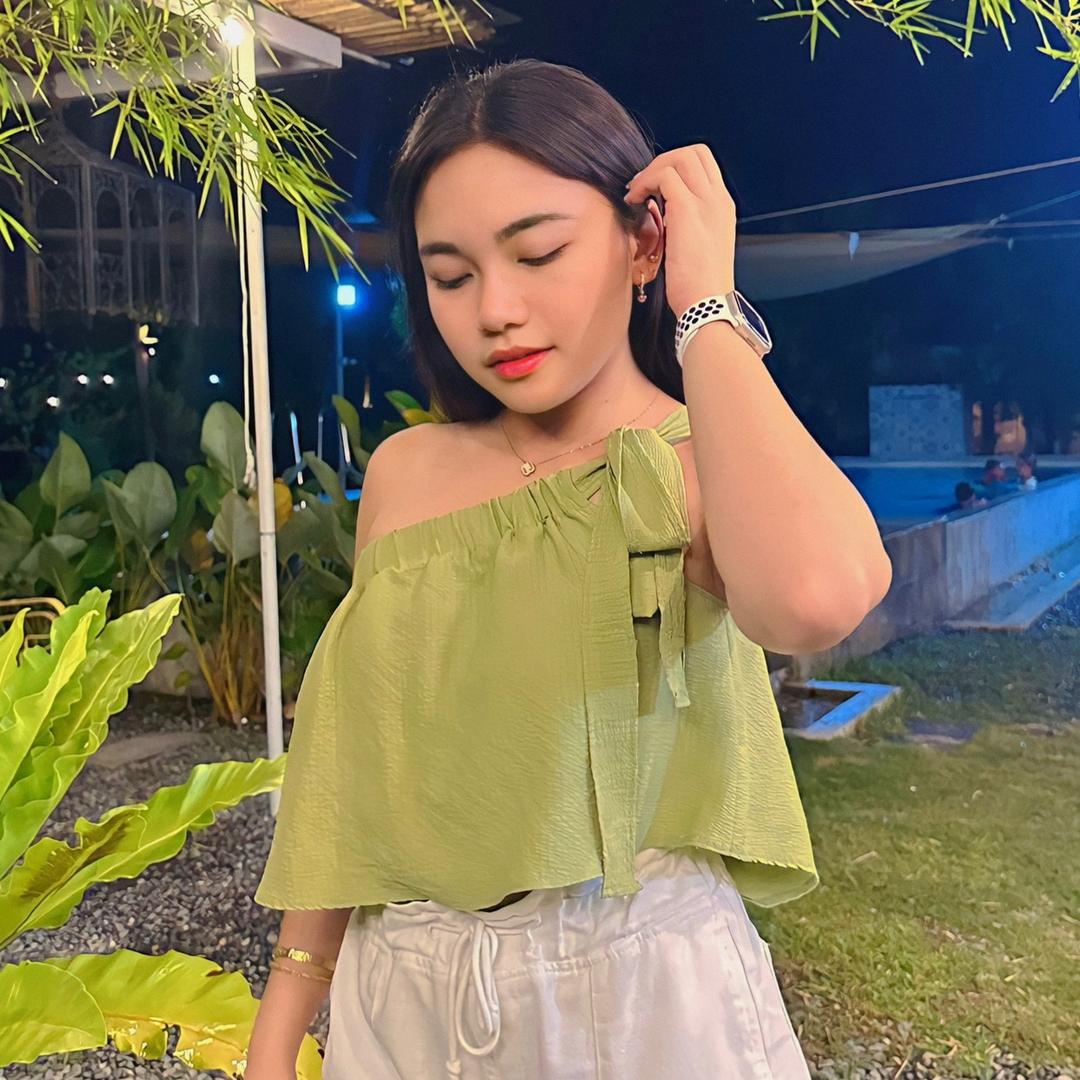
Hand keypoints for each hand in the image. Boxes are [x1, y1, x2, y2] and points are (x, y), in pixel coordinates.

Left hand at [623, 144, 737, 318]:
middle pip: (694, 152)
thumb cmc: (698, 288)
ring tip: (636, 194)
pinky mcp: (687, 210)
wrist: (707, 306)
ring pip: (679, 158)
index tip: (655, 188)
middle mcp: (718, 199)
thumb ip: (687, 226)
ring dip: (651, 171)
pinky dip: (645, 183)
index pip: (704, 165)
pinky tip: (634, 202)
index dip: (676, 167)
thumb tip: (661, 216)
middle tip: (643, 186)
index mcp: (722, 208)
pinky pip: (664, 176)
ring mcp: (706, 202)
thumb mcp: (698, 249)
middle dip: (663, 162)